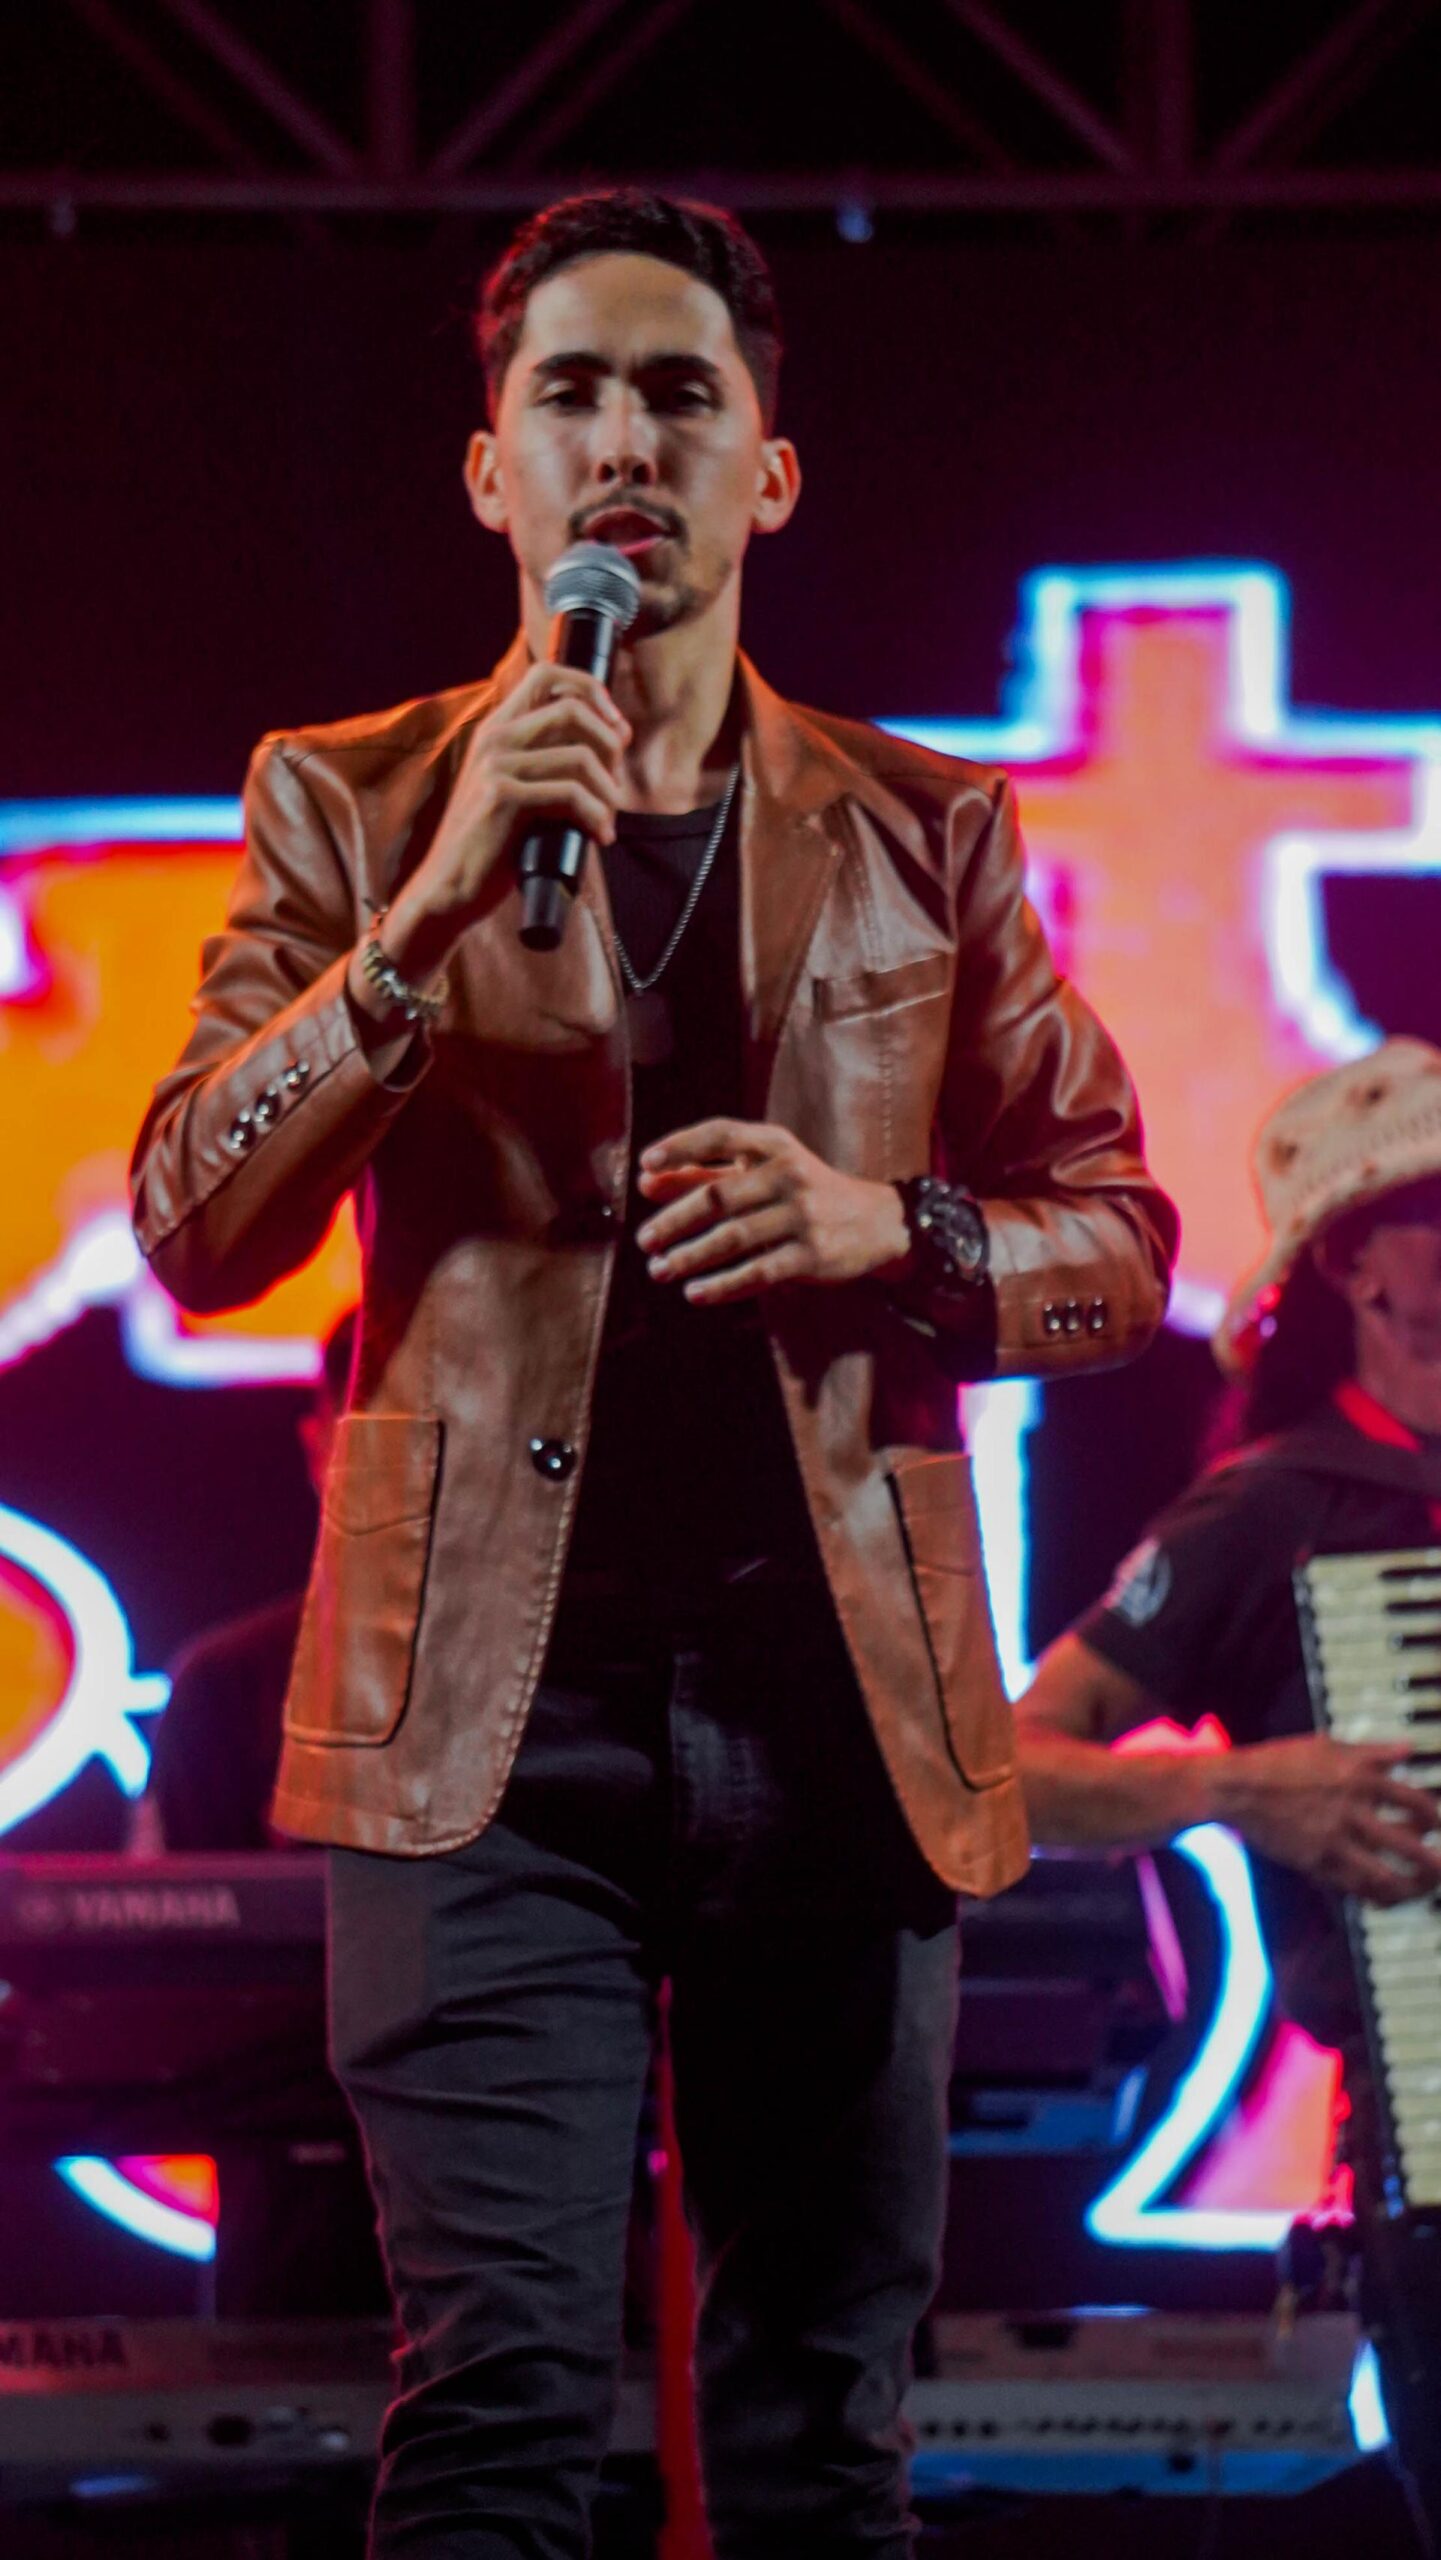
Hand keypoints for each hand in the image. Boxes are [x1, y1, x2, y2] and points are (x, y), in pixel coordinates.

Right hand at [353, 662, 630, 1007]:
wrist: (447, 887)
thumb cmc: (488, 846)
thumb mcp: (515, 791)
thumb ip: (546, 763)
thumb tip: (608, 752)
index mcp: (497, 729)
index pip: (548, 675)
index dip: (591, 689)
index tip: (617, 727)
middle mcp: (494, 737)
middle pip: (572, 708)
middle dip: (610, 743)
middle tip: (618, 782)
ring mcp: (495, 764)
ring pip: (579, 756)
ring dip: (608, 791)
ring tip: (609, 819)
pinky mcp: (502, 796)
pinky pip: (570, 794)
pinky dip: (596, 816)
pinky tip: (600, 836)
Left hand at [635, 1118, 910, 1306]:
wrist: (877, 1222)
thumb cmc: (801, 1193)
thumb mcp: (761, 1172)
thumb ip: (704, 1173)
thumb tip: (645, 1183)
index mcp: (774, 1145)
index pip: (721, 1134)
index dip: (680, 1147)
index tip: (644, 1164)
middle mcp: (789, 1174)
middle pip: (719, 1197)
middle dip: (674, 1221)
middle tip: (644, 1241)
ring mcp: (803, 1215)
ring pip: (734, 1238)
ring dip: (690, 1257)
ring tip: (659, 1270)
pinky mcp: (813, 1255)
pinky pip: (759, 1272)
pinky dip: (723, 1286)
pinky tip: (695, 1294)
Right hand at [1213, 1733, 1440, 1904]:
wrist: (1235, 1788)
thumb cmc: (1279, 1761)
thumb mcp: (1326, 1746)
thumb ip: (1371, 1752)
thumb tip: (1407, 1750)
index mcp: (1356, 1776)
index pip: (1412, 1798)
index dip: (1431, 1813)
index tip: (1437, 1822)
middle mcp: (1350, 1809)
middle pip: (1408, 1842)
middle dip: (1432, 1858)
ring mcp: (1333, 1840)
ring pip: (1386, 1875)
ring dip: (1413, 1885)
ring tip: (1426, 1886)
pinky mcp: (1315, 1863)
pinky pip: (1355, 1888)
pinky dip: (1378, 1896)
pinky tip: (1389, 1895)